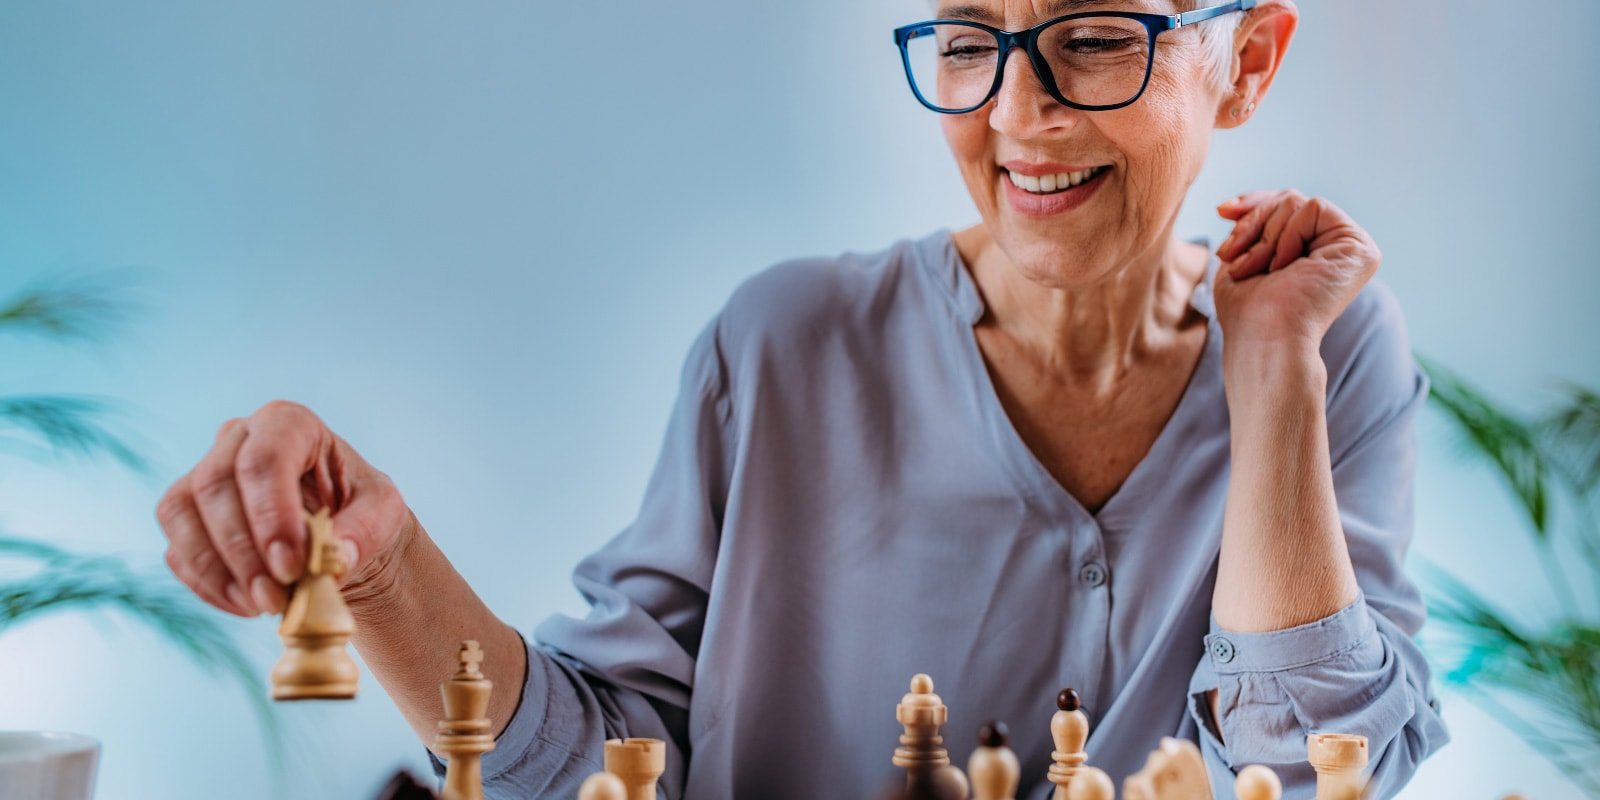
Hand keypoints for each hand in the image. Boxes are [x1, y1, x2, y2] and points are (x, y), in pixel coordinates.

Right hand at [156, 401, 410, 616]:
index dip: (270, 513)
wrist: (342, 535)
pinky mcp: (187, 517)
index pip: (265, 458)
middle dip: (242, 549)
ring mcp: (204, 473)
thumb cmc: (363, 512)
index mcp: (290, 423)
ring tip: (261, 605)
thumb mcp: (384, 514)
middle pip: (214, 483)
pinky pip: (177, 550)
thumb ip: (364, 532)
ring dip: (216, 569)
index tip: (291, 566)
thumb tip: (334, 560)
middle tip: (275, 597)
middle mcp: (238, 437)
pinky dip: (207, 585)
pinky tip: (246, 606)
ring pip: (180, 512)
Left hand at [1213, 189, 1380, 352]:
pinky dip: (1287, 235)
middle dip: (1252, 223)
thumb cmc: (1248, 312)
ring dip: (1263, 236)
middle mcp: (1334, 248)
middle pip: (1287, 200)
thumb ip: (1245, 230)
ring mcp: (1350, 248)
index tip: (1222, 211)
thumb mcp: (1238, 260)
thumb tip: (1228, 207)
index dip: (1252, 203)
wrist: (1264, 338)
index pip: (1284, 207)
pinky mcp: (1360, 248)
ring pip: (1296, 201)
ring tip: (1257, 271)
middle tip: (1231, 255)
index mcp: (1310, 251)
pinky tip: (1284, 267)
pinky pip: (1314, 208)